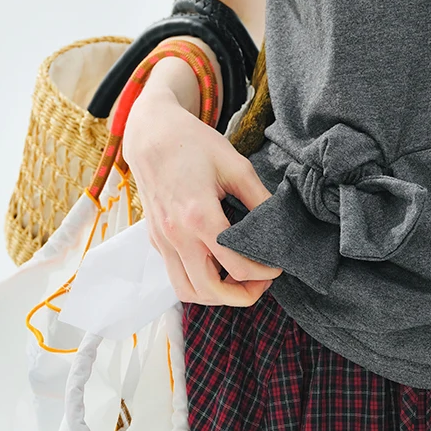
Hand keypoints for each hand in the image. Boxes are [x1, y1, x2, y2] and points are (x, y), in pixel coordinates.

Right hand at [122, 84, 282, 307]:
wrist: (152, 134)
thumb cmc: (194, 145)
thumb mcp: (235, 165)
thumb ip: (259, 199)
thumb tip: (278, 226)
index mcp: (199, 216)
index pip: (235, 265)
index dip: (263, 273)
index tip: (277, 267)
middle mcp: (176, 235)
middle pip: (208, 290)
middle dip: (240, 296)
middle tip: (261, 283)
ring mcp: (162, 240)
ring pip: (186, 290)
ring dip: (215, 295)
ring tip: (238, 279)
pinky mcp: (155, 239)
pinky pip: (175, 274)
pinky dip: (197, 281)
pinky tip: (217, 264)